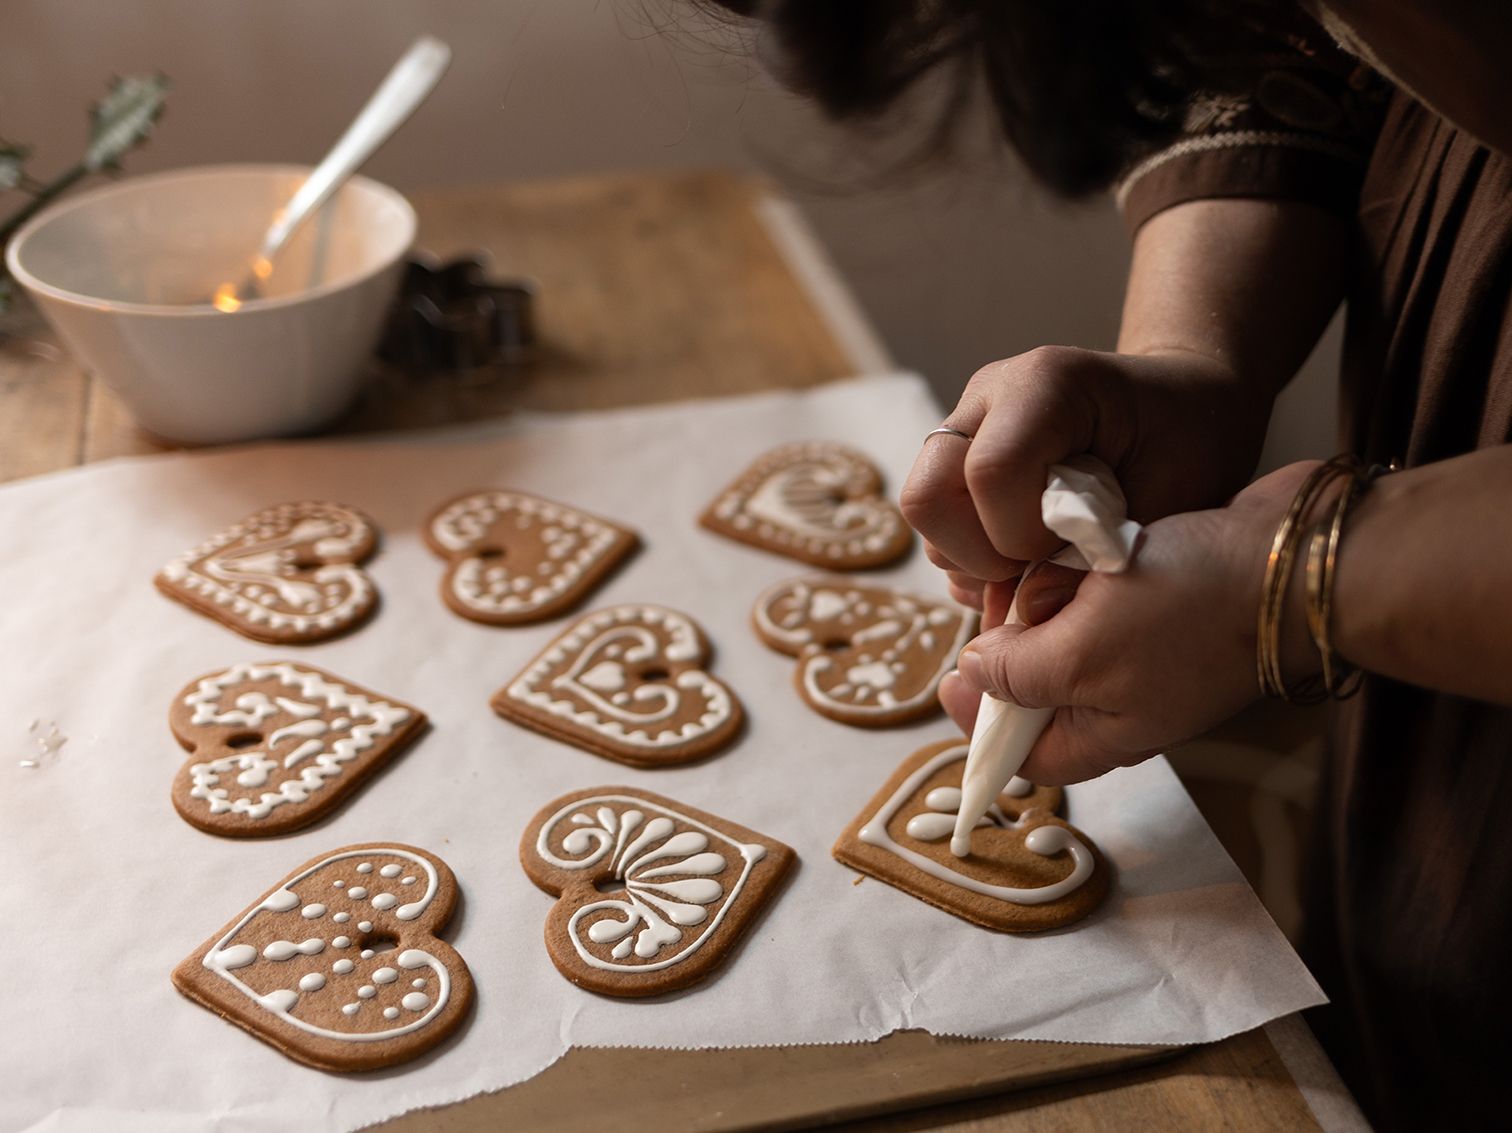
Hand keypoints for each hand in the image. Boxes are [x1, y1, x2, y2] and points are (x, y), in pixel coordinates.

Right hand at [902, 346, 1272, 611]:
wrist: (1186, 407)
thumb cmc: (1189, 444)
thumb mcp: (1169, 501)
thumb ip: (1098, 557)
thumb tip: (1025, 610)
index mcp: (1043, 385)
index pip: (990, 472)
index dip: (1021, 533)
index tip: (1073, 547)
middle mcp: (987, 399)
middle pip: (926, 496)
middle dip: (979, 553)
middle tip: (1041, 563)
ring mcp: (966, 428)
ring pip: (926, 518)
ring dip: (976, 558)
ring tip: (1041, 559)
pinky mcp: (958, 460)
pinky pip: (940, 526)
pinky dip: (976, 557)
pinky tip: (1028, 554)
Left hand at [936, 463, 1323, 784]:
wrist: (1296, 553)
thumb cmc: (1192, 611)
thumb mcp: (1083, 653)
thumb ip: (1018, 674)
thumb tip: (973, 676)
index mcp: (1105, 734)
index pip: (1021, 755)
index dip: (980, 722)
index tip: (952, 675)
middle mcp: (1122, 699)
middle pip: (1032, 682)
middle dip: (1018, 637)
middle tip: (1031, 598)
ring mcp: (1142, 648)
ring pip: (1058, 625)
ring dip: (1052, 592)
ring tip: (1078, 567)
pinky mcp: (1156, 598)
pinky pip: (1093, 588)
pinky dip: (1084, 567)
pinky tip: (1098, 547)